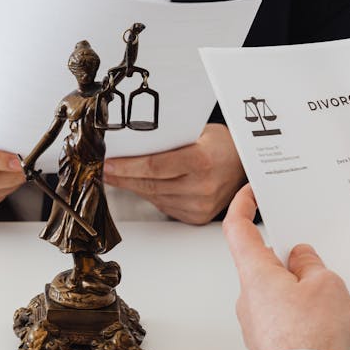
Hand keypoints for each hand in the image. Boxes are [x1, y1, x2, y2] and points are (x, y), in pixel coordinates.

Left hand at [103, 123, 245, 223]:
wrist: (245, 166)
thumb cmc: (221, 145)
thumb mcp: (197, 133)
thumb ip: (167, 140)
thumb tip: (130, 144)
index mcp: (202, 161)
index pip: (154, 166)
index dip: (126, 166)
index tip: (108, 162)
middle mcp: (202, 187)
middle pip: (149, 183)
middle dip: (122, 176)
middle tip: (104, 168)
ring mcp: (199, 205)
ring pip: (153, 196)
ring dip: (132, 186)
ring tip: (116, 175)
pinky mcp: (196, 216)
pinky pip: (163, 205)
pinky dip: (148, 194)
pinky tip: (139, 184)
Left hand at [223, 184, 349, 349]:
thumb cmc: (312, 339)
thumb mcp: (326, 285)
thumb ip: (311, 264)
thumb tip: (302, 259)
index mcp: (256, 273)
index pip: (238, 228)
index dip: (242, 205)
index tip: (250, 192)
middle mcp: (248, 296)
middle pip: (264, 262)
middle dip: (291, 259)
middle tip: (317, 262)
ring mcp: (256, 321)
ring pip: (276, 291)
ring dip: (299, 289)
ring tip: (328, 301)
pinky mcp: (268, 341)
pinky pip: (283, 315)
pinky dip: (301, 312)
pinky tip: (323, 321)